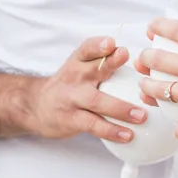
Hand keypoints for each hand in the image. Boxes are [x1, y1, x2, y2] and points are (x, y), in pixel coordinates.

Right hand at [22, 38, 145, 142]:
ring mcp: (72, 99)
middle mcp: (75, 77)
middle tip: (126, 58)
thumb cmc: (69, 85)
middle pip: (93, 69)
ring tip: (140, 115)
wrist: (35, 106)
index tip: (110, 43)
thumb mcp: (79, 68)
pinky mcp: (72, 119)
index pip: (87, 48)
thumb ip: (103, 63)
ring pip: (97, 102)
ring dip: (120, 108)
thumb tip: (142, 65)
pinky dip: (111, 131)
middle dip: (110, 62)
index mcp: (78, 61)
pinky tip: (127, 135)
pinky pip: (94, 125)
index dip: (98, 45)